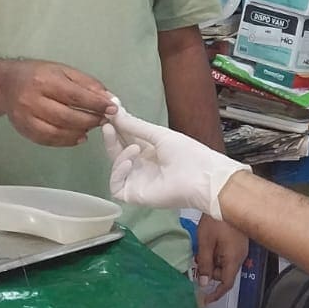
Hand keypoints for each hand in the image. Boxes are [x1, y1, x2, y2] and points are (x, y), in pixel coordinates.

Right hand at [0, 61, 116, 146]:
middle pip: (67, 117)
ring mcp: (26, 118)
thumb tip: (108, 99)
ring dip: (80, 132)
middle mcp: (33, 100)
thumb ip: (87, 84)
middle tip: (103, 119)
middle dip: (90, 120)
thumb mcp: (64, 71)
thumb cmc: (39, 75)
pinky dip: (66, 141)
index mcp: (45, 81)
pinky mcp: (23, 130)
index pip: (76, 96)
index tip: (112, 109)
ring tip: (91, 127)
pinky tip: (78, 137)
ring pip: (58, 132)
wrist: (6, 84)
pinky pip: (48, 140)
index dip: (96, 104)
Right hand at [102, 110, 248, 219]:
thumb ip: (136, 126)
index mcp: (150, 150)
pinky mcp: (134, 194)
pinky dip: (118, 172)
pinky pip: (116, 185)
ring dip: (119, 153)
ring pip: (115, 166)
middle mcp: (142, 165)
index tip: (110, 113)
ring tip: (135, 147)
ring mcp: (137, 180)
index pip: (127, 137)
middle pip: (118, 150)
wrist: (201, 178)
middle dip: (112, 137)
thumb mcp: (160, 135)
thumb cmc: (188, 155)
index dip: (118, 126)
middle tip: (107, 124)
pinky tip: (129, 162)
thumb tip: (117, 112)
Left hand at [194, 214, 247, 302]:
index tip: (204, 299)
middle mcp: (240, 256)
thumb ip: (205, 264)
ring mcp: (241, 248)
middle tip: (197, 259)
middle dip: (210, 271)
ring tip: (202, 247)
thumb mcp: (205, 243)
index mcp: (233, 259)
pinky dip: (217, 253)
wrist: (228, 198)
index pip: (226, 283)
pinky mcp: (239, 241)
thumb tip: (204, 283)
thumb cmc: (216, 221)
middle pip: (224, 273)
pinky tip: (209, 243)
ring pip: (225, 263)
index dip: (216, 293)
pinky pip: (227, 254)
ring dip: (212, 261)